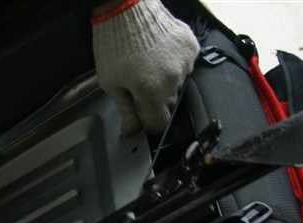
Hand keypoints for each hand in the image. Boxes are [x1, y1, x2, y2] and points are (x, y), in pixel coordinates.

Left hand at [92, 0, 199, 134]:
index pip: (158, 124)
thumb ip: (126, 110)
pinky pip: (184, 66)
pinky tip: (157, 54)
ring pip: (176, 86)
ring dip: (163, 82)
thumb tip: (131, 131)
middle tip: (136, 84)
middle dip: (152, 101)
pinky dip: (172, 64)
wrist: (126, 8)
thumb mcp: (111, 83)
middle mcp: (173, 80)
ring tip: (146, 64)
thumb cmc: (114, 44)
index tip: (139, 117)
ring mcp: (185, 63)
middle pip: (167, 105)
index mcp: (151, 92)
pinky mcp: (191, 48)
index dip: (146, 122)